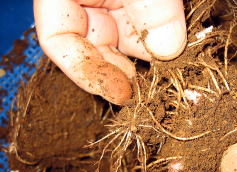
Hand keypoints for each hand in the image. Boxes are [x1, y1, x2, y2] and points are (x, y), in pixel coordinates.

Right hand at [34, 0, 185, 104]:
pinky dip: (160, 46)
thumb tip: (168, 50)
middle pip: (95, 50)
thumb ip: (151, 9)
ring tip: (169, 77)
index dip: (86, 73)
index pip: (58, 42)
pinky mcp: (137, 6)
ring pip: (125, 43)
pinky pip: (145, 32)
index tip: (120, 93)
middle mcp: (87, 4)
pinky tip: (176, 57)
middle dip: (123, 75)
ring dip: (147, 62)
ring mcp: (113, 5)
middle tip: (148, 94)